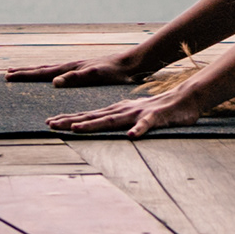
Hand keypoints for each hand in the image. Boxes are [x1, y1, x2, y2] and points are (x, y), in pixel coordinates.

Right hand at [4, 52, 145, 85]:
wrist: (132, 64)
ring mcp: (78, 67)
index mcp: (71, 68)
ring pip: (51, 70)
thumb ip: (75, 78)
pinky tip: (53, 78)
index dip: (25, 75)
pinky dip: (50, 75)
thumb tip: (53, 82)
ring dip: (36, 72)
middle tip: (7, 73)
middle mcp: (72, 66)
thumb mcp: (95, 76)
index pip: (43, 72)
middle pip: (43, 69)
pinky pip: (61, 73)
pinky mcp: (85, 71)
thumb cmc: (115, 72)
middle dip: (25, 72)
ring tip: (24, 73)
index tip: (8, 75)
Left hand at [45, 77, 222, 137]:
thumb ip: (119, 120)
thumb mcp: (134, 116)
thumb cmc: (158, 111)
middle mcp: (123, 110)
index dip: (69, 119)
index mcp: (117, 111)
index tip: (49, 123)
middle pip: (93, 116)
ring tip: (76, 128)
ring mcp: (138, 113)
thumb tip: (101, 125)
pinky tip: (133, 135)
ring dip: (94, 124)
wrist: (185, 98)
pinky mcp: (155, 117)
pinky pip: (147, 124)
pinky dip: (139, 129)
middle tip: (49, 124)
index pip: (89, 115)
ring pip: (112, 119)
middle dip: (70, 120)